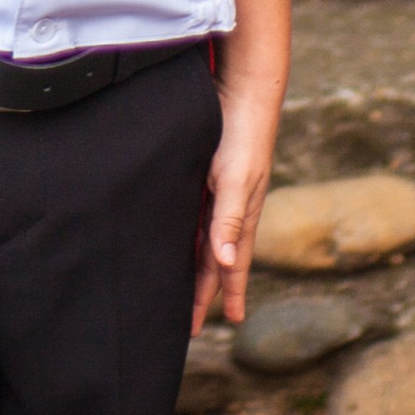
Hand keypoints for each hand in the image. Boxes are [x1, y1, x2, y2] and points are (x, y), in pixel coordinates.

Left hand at [191, 89, 283, 332]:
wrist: (242, 91)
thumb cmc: (241, 137)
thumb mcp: (234, 181)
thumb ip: (229, 221)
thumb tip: (228, 264)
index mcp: (239, 215)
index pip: (230, 264)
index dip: (226, 293)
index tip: (233, 322)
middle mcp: (227, 208)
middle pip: (214, 259)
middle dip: (205, 291)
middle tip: (192, 324)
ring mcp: (216, 192)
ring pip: (202, 239)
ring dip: (195, 266)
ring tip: (183, 292)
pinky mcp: (204, 174)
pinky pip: (193, 215)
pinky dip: (186, 235)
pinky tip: (173, 239)